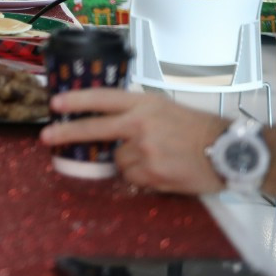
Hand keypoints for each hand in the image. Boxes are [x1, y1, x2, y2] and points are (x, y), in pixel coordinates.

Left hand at [38, 89, 227, 194]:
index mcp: (145, 104)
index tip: (56, 104)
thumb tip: (106, 121)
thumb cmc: (198, 128)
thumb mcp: (165, 108)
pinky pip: (131, 177)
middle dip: (66, 133)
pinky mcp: (152, 174)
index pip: (103, 98)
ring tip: (154, 157)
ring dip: (126, 161)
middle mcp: (141, 125)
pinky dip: (139, 176)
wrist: (230, 152)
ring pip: (116, 159)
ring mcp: (146, 151)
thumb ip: (136, 112)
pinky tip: (160, 170)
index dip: (77, 100)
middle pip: (94, 128)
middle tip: (46, 137)